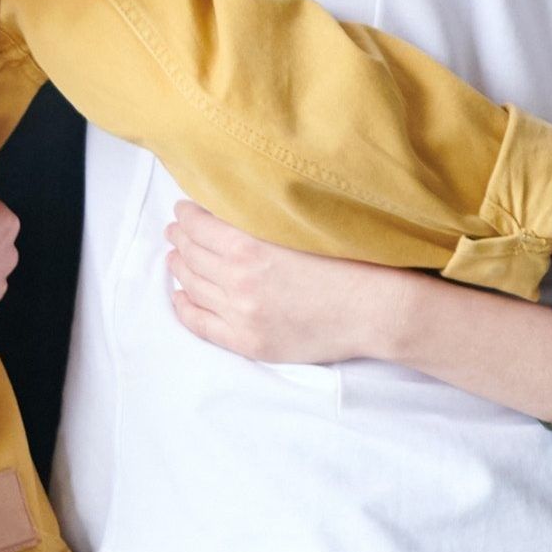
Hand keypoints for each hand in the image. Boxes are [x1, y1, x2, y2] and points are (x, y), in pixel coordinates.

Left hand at [163, 208, 437, 369]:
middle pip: (192, 255)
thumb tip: (227, 211)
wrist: (375, 310)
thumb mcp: (299, 231)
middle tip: (176, 231)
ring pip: (192, 286)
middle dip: (181, 239)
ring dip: (180, 268)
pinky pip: (200, 324)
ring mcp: (241, 314)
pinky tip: (180, 296)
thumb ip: (259, 223)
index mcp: (248, 247)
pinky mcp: (248, 341)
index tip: (184, 210)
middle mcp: (237, 280)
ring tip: (175, 257)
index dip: (187, 216)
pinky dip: (184, 307)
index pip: (199, 226)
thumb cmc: (349, 263)